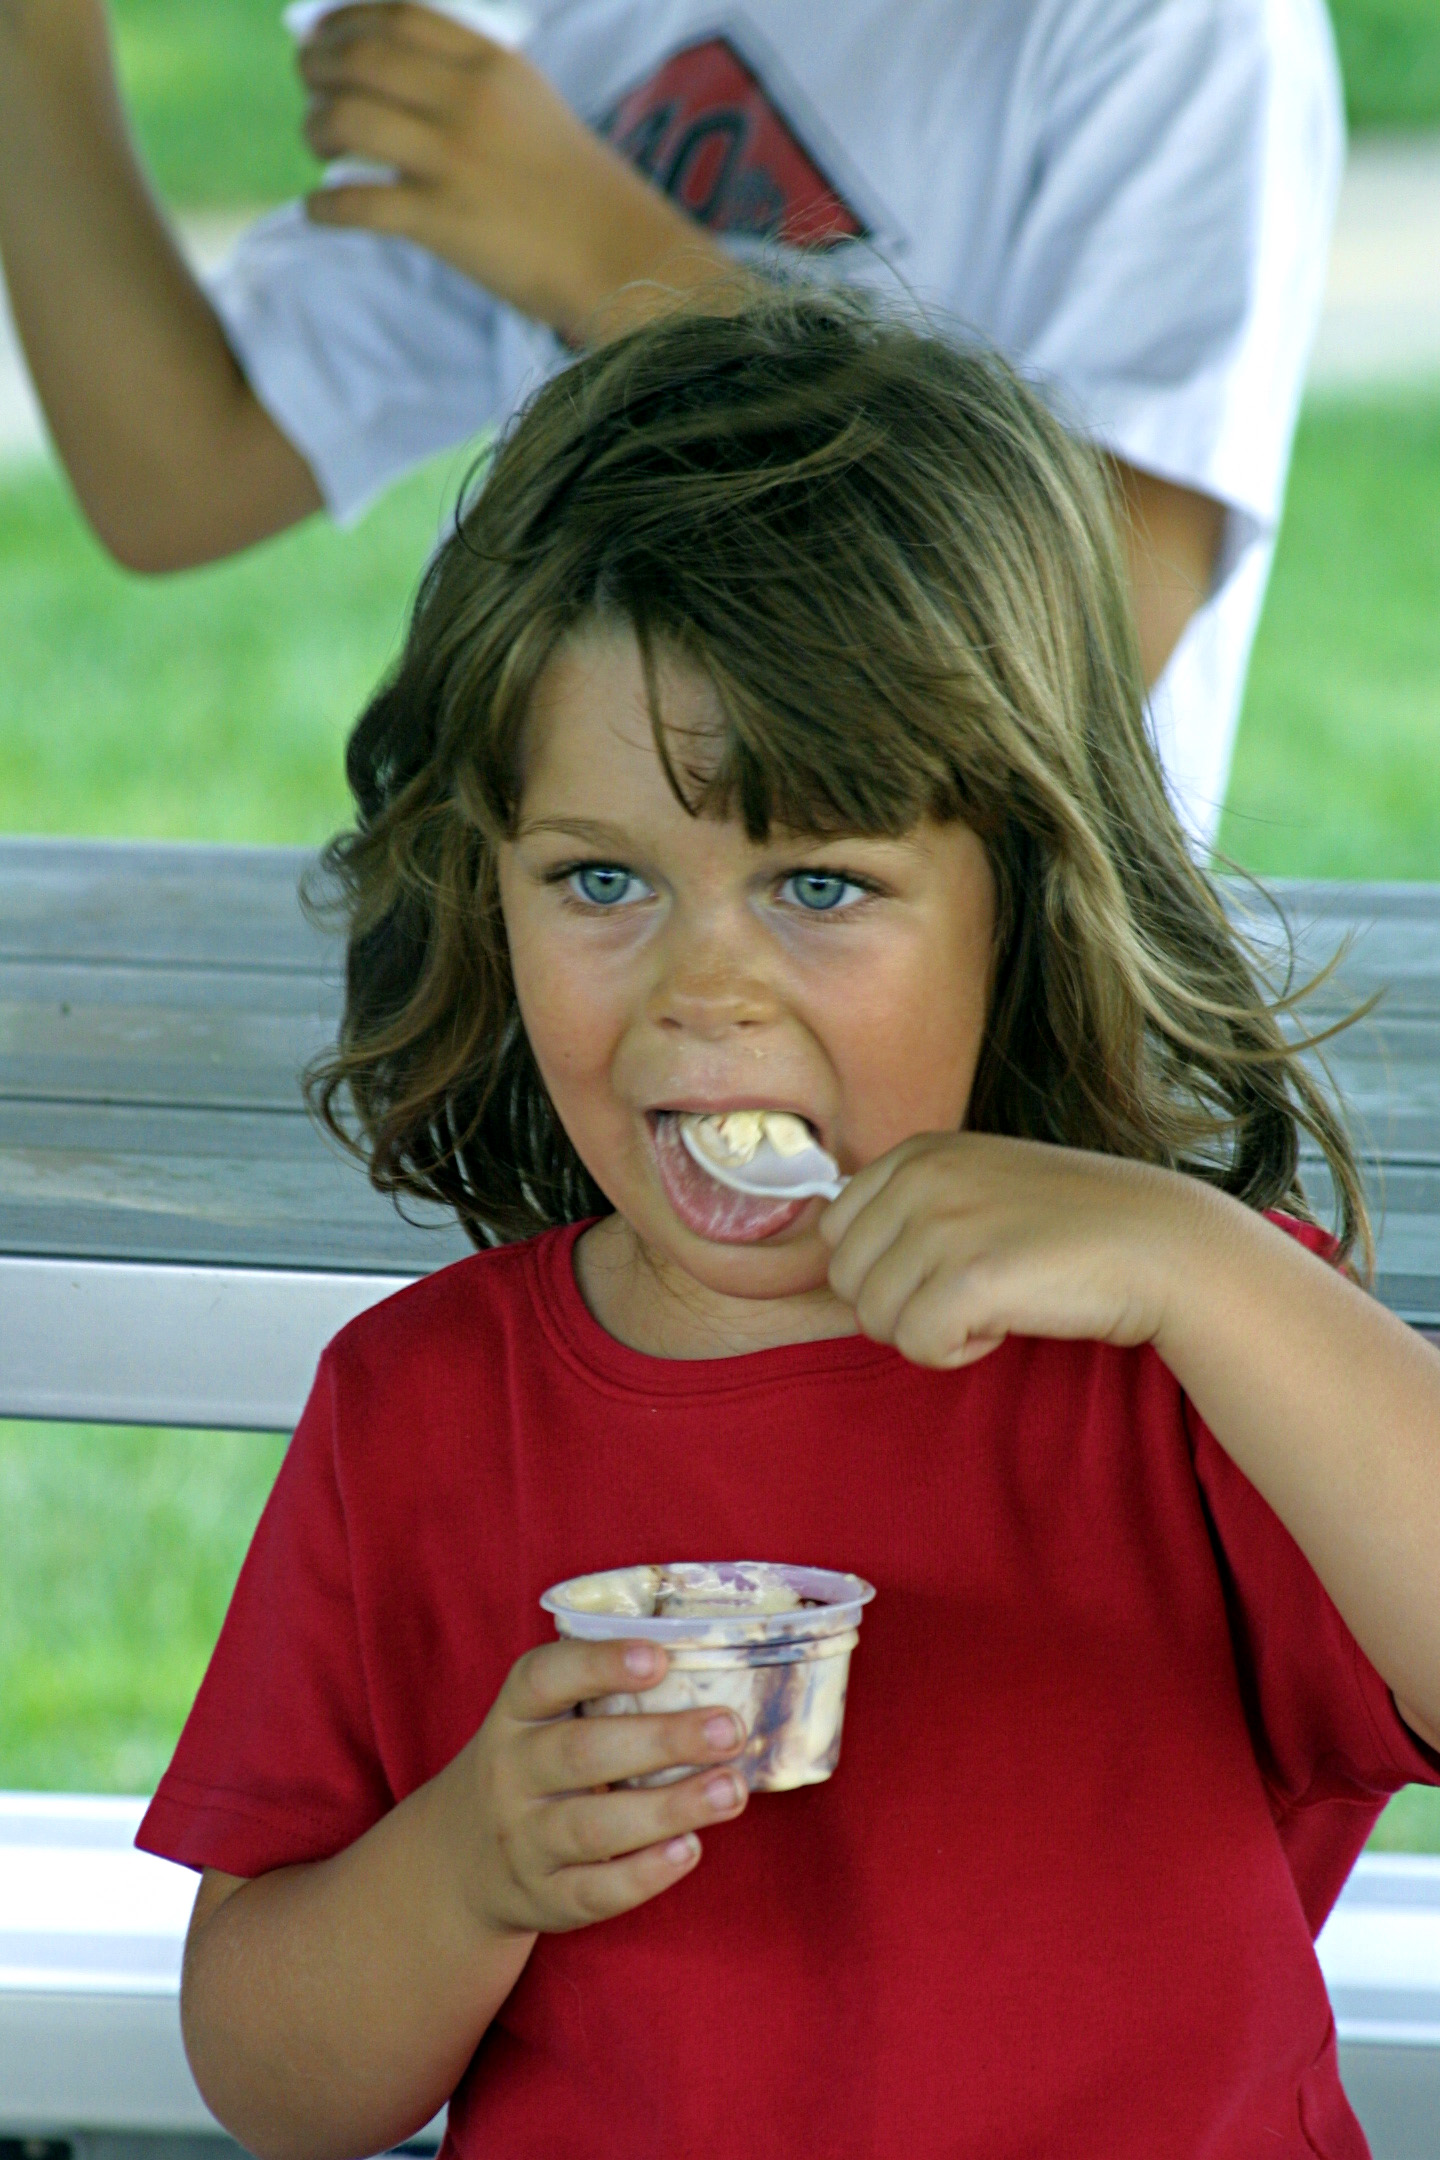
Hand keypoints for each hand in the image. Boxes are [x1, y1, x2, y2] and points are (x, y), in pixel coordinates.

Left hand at [296, 5, 724, 338]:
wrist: (622, 258)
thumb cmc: (580, 191)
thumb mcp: (532, 107)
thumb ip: (474, 85)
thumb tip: (403, 83)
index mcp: (491, 65)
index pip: (396, 16)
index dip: (343, 19)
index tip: (321, 33)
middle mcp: (467, 101)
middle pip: (359, 59)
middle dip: (316, 68)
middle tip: (308, 87)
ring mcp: (453, 161)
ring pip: (346, 119)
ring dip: (316, 129)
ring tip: (320, 144)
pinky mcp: (443, 222)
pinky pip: (356, 203)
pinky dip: (325, 206)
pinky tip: (318, 211)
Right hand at [458, 1635, 748, 1935]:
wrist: (461, 1859)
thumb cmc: (534, 1764)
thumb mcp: (541, 1718)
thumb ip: (599, 1689)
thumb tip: (703, 1657)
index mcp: (515, 1714)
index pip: (545, 1678)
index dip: (600, 1664)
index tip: (659, 1657)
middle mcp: (510, 1774)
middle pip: (582, 1753)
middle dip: (663, 1740)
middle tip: (729, 1728)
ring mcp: (523, 1841)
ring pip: (594, 1827)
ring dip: (669, 1808)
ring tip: (730, 1790)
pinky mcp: (543, 1897)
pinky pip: (595, 1891)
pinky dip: (646, 1874)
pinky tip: (691, 1848)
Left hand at [820, 1132, 1197, 1368]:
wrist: (1161, 1244)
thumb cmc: (1072, 1227)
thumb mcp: (977, 1188)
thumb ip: (909, 1210)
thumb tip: (831, 1261)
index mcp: (917, 1153)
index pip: (834, 1232)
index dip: (886, 1270)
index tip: (951, 1267)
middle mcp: (920, 1178)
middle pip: (846, 1280)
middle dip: (900, 1305)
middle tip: (972, 1293)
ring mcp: (942, 1225)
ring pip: (873, 1318)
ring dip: (931, 1329)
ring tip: (995, 1302)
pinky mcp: (969, 1279)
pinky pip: (916, 1345)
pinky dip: (956, 1353)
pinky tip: (1005, 1324)